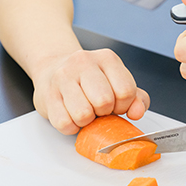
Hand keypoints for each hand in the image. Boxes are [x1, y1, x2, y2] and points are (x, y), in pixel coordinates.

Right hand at [32, 49, 149, 134]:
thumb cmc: (90, 80)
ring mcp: (63, 77)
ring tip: (85, 111)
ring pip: (83, 114)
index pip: (126, 91)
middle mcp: (84, 62)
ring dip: (87, 121)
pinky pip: (64, 123)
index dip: (123, 106)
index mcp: (107, 59)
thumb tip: (137, 112)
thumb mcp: (117, 83)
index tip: (116, 104)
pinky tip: (71, 115)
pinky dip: (71, 127)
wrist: (53, 68)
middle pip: (104, 102)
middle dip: (104, 112)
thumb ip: (136, 98)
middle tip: (98, 108)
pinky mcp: (47, 94)